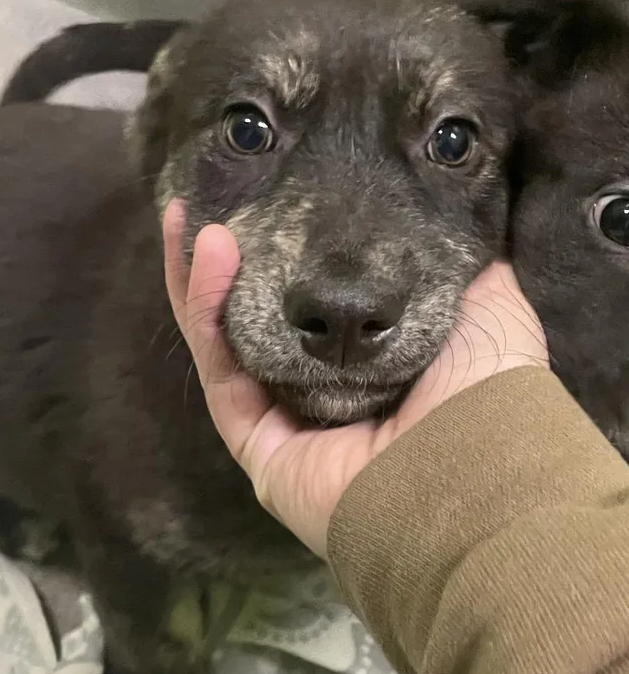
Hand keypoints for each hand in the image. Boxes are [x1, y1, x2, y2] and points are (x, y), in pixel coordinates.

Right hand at [163, 200, 548, 556]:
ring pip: (227, 343)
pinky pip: (220, 373)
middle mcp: (325, 394)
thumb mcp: (487, 306)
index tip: (268, 208)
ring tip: (187, 220)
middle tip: (207, 208)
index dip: (283, 259)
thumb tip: (455, 231)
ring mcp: (286, 422)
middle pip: (258, 321)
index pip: (312, 307)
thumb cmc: (484, 388)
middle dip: (228, 266)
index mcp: (374, 366)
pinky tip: (205, 257)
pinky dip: (205, 313)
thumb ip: (458, 269)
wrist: (472, 465)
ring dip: (204, 281)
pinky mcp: (256, 444)